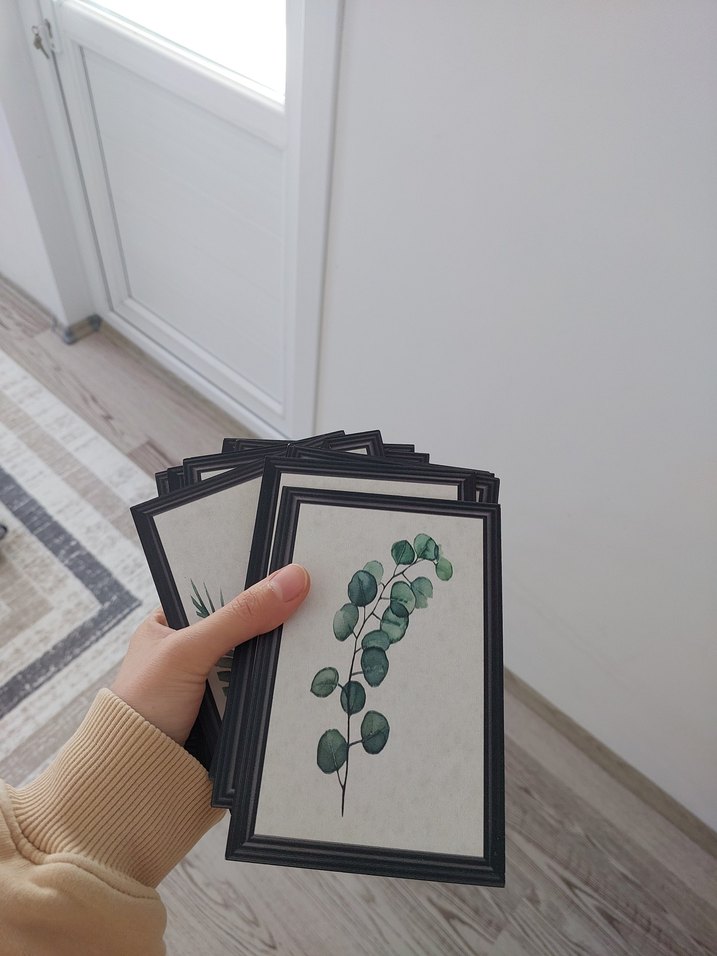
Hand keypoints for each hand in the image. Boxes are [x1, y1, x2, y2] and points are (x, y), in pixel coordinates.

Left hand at [111, 564, 309, 743]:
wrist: (139, 778)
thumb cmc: (144, 705)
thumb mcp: (189, 650)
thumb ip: (238, 617)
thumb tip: (291, 580)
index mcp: (171, 620)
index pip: (218, 584)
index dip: (253, 575)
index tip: (293, 565)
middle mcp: (191, 645)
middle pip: (243, 619)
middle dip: (273, 613)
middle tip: (316, 593)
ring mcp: (211, 676)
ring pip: (255, 651)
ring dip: (279, 648)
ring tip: (320, 624)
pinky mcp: (228, 705)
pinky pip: (260, 682)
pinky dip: (276, 678)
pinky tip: (306, 663)